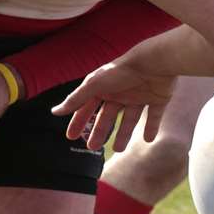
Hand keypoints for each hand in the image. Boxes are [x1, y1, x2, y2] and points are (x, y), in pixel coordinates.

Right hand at [51, 61, 177, 150]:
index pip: (87, 107)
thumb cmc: (121, 72)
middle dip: (99, 131)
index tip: (70, 137)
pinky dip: (151, 127)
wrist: (154, 63)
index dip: (78, 121)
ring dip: (124, 134)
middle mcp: (120, 92)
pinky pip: (153, 116)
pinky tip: (148, 140)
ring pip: (129, 119)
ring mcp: (139, 96)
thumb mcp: (95, 86)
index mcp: (104, 88)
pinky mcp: (158, 99)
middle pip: (107, 116)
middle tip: (92, 147)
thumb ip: (77, 99)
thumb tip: (55, 112)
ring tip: (119, 149)